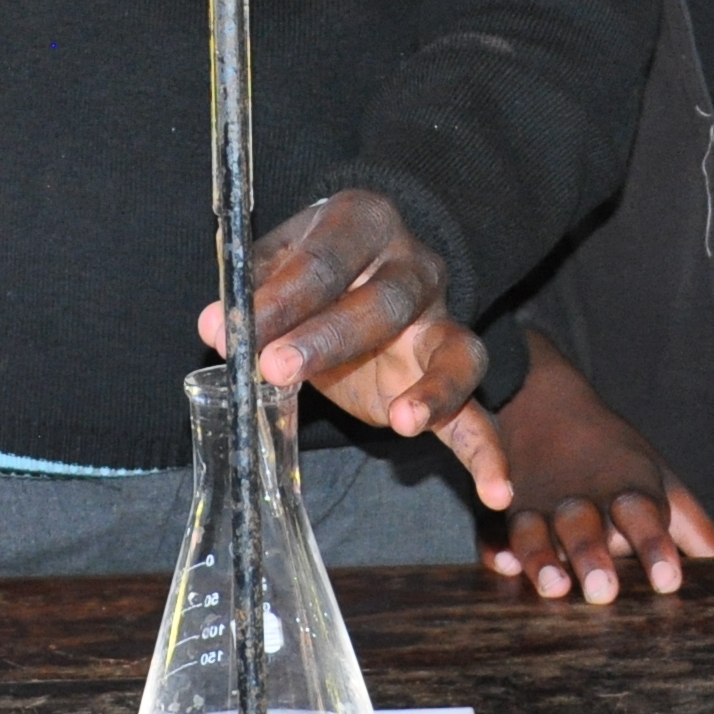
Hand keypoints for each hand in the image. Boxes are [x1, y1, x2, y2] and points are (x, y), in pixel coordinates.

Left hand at [196, 189, 510, 507]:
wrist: (368, 264)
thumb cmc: (318, 262)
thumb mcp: (279, 255)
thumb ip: (253, 288)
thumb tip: (217, 326)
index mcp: (365, 224)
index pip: (322, 259)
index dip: (276, 297)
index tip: (226, 331)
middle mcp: (415, 269)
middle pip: (384, 303)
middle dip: (329, 337)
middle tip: (276, 369)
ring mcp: (441, 323)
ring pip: (455, 351)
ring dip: (434, 389)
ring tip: (403, 423)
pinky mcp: (450, 376)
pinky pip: (478, 412)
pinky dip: (488, 452)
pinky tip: (496, 490)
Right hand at [484, 334, 713, 601]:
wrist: (543, 400)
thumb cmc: (617, 460)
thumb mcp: (663, 485)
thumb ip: (698, 534)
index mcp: (626, 491)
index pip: (645, 517)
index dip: (656, 547)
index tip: (668, 581)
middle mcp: (582, 499)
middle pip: (586, 527)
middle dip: (594, 556)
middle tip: (604, 591)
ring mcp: (539, 505)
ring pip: (538, 532)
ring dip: (544, 559)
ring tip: (554, 588)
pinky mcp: (504, 511)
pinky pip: (494, 530)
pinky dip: (494, 548)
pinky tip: (497, 567)